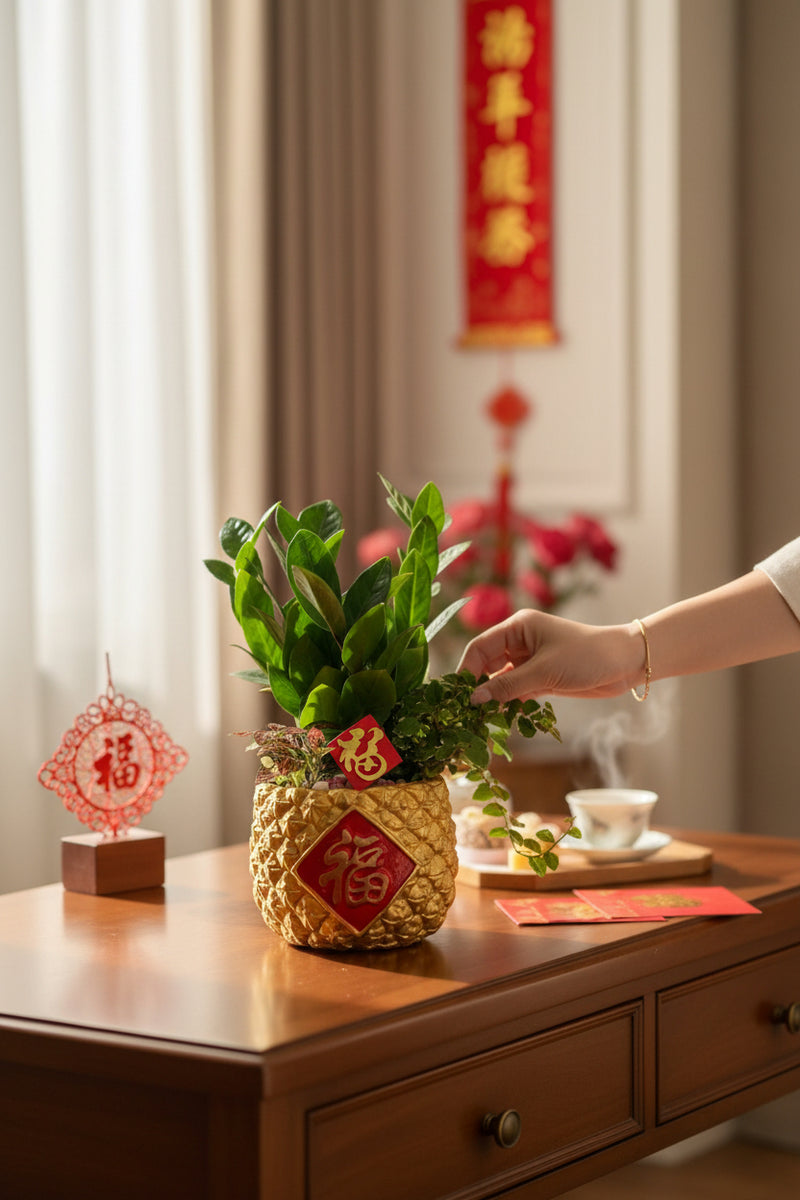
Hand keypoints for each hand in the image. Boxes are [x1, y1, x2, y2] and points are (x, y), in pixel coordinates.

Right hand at [457, 610, 642, 703]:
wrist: (626, 663)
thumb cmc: (586, 656)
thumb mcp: (544, 671)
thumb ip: (507, 685)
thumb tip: (474, 699)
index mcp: (517, 627)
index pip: (480, 648)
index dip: (466, 671)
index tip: (457, 696)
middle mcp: (520, 641)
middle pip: (486, 664)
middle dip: (477, 687)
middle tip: (466, 713)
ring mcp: (530, 661)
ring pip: (500, 681)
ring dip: (493, 699)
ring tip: (481, 721)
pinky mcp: (541, 678)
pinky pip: (516, 691)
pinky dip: (508, 704)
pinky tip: (501, 720)